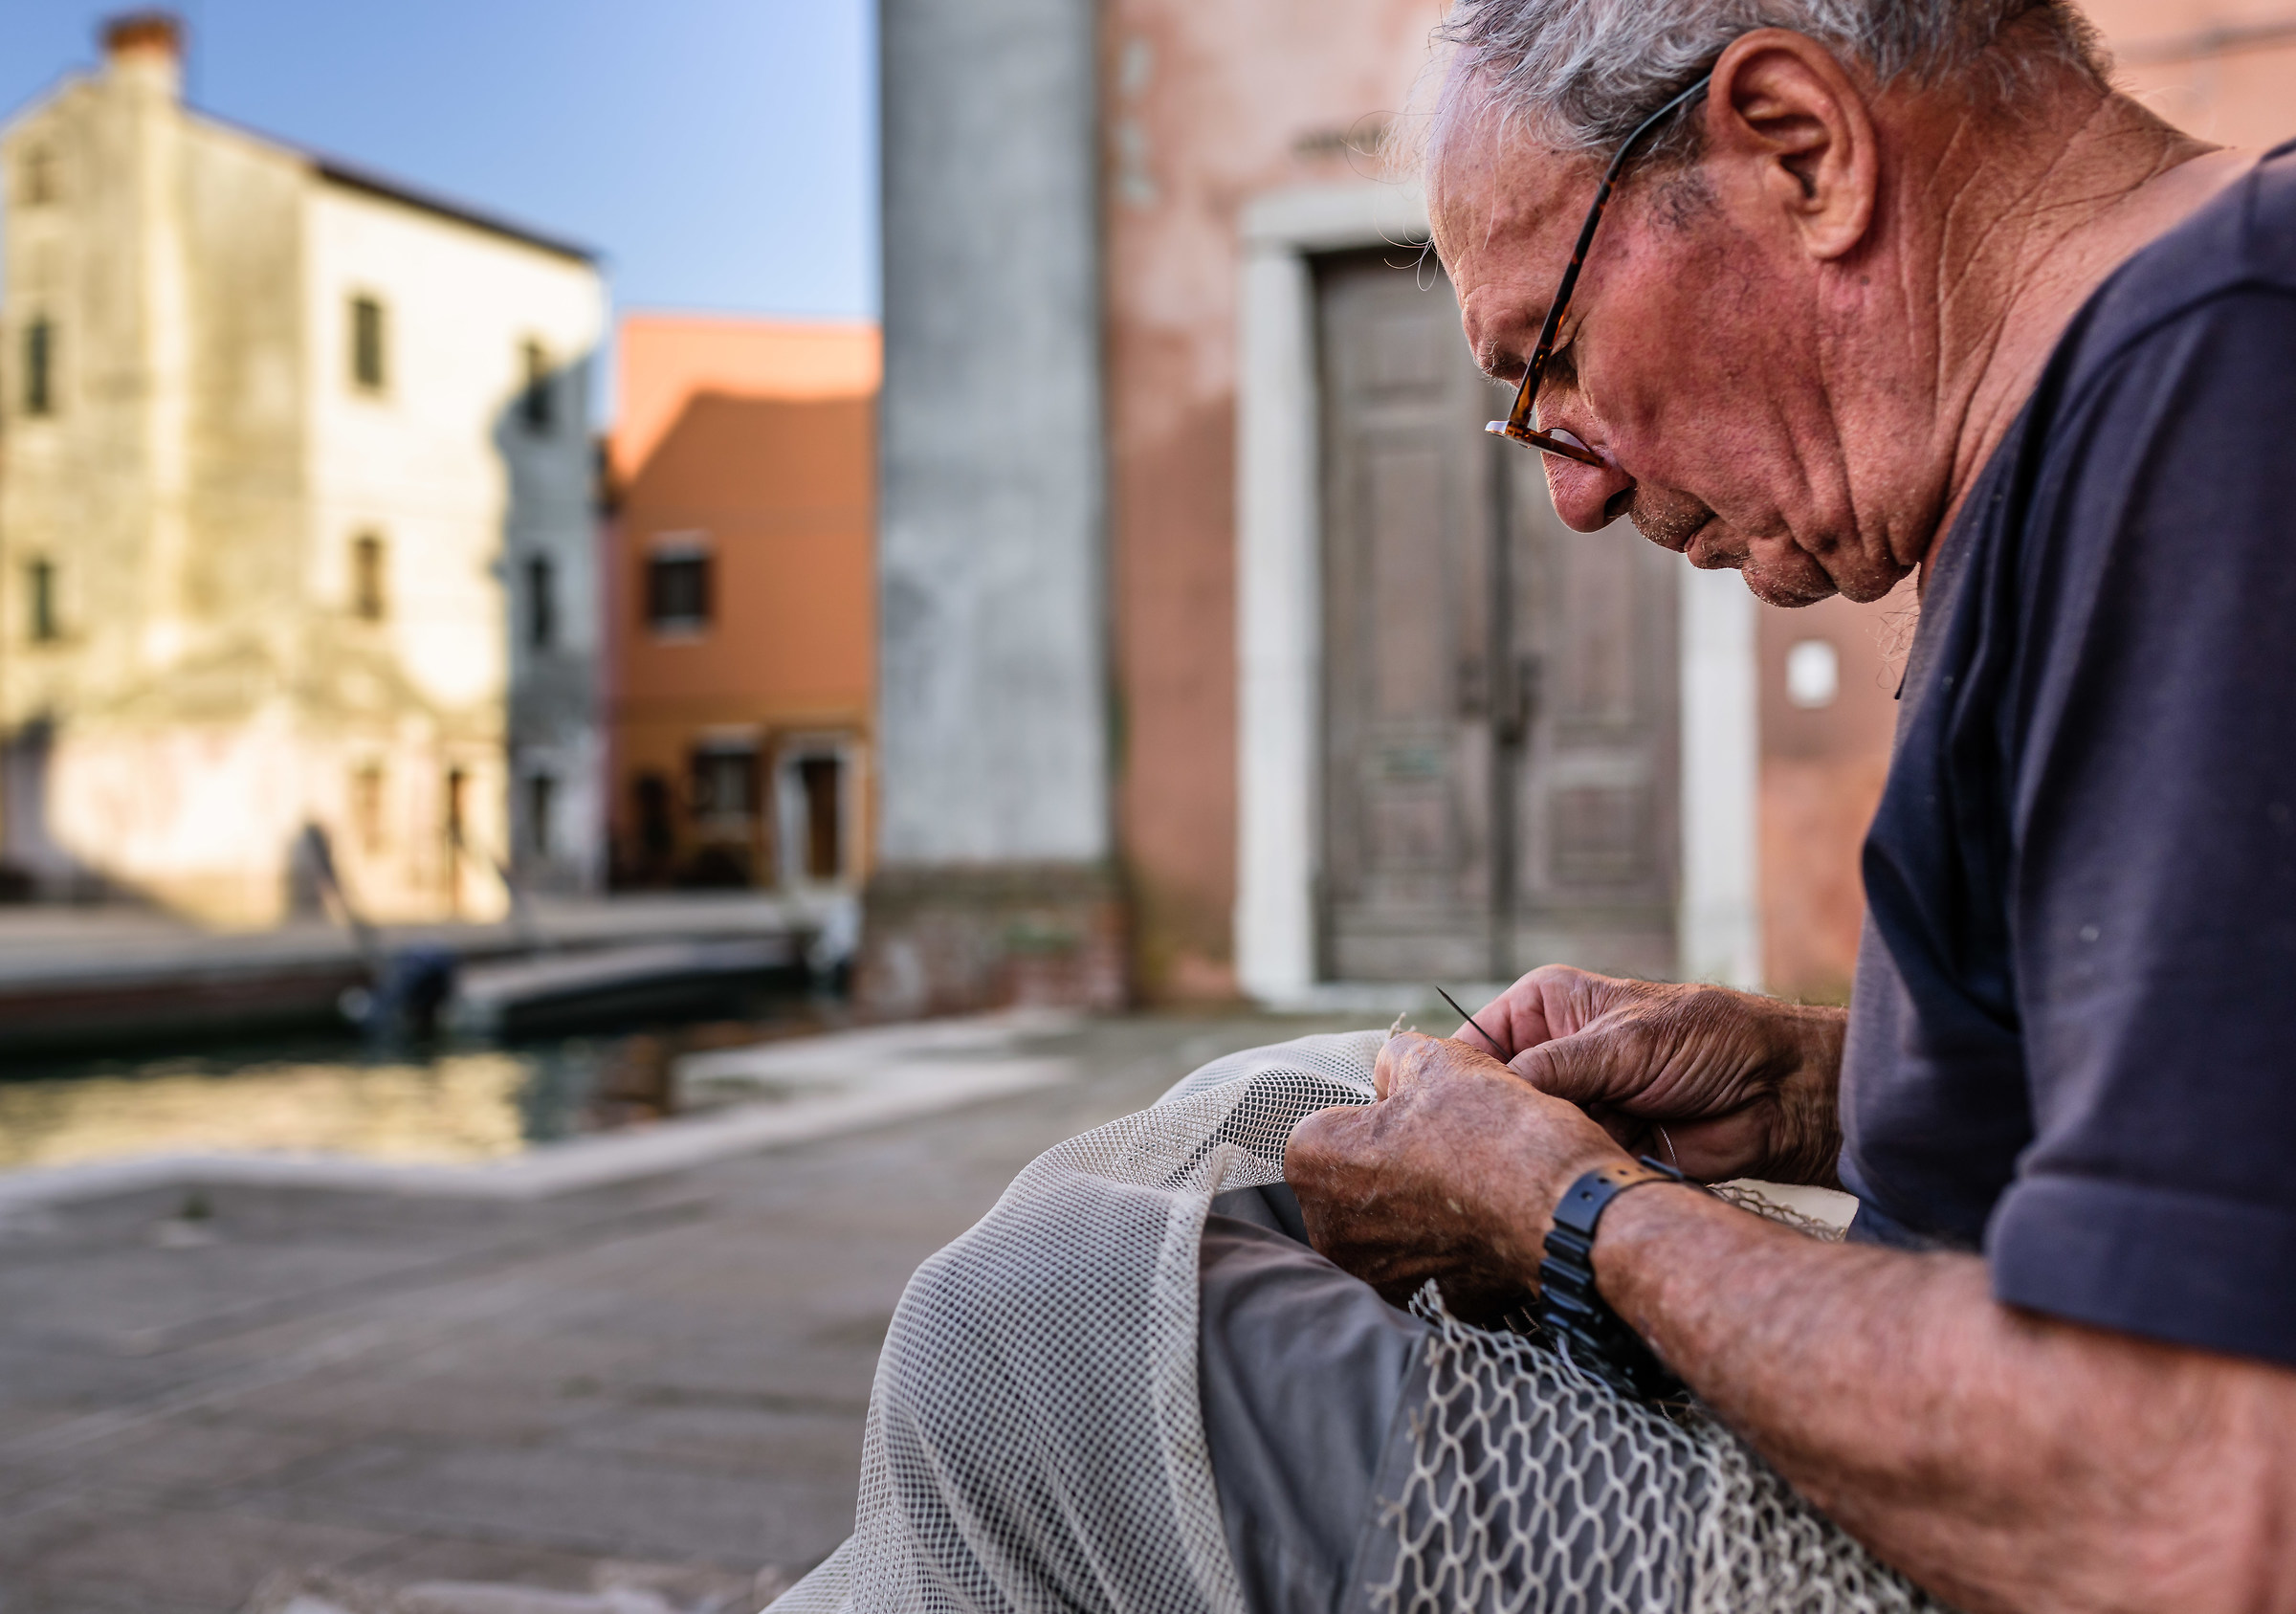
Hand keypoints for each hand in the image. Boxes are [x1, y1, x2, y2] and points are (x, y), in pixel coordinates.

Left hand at [1285, 1031, 1629, 1322]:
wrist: (1562, 1206)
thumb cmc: (1491, 1129)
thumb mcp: (1436, 1060)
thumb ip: (1394, 1060)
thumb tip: (1388, 1071)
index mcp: (1313, 1162)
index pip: (1328, 1124)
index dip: (1377, 1110)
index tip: (1418, 1108)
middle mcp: (1331, 1228)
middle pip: (1355, 1178)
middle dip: (1392, 1159)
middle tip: (1450, 1139)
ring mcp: (1379, 1273)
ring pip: (1391, 1221)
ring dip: (1421, 1201)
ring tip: (1473, 1175)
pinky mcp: (1427, 1299)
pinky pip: (1431, 1259)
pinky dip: (1454, 1241)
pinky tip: (1487, 1216)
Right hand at [1456, 965, 1845, 1186]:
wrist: (1781, 1095)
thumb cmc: (1711, 1040)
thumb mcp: (1623, 1041)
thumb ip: (1552, 1067)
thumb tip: (1486, 1096)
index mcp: (1546, 1008)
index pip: (1476, 1042)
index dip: (1454, 1077)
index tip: (1435, 1113)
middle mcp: (1552, 1056)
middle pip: (1494, 1097)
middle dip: (1489, 1124)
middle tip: (1474, 1154)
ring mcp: (1575, 1105)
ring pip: (1525, 1138)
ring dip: (1529, 1156)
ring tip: (1524, 1173)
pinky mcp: (1598, 1149)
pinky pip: (1561, 1168)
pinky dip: (1559, 1180)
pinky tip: (1555, 1187)